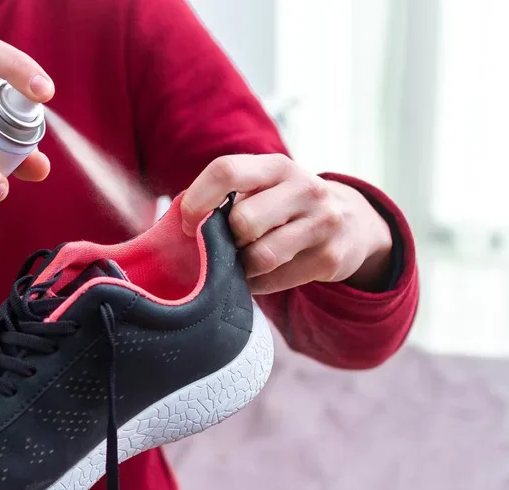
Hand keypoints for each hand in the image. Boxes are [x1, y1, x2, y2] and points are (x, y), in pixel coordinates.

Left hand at [181, 154, 393, 293]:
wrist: (352, 222)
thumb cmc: (285, 205)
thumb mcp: (264, 188)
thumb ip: (226, 197)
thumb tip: (175, 221)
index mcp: (276, 166)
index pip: (226, 171)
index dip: (198, 199)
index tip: (188, 223)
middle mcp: (304, 188)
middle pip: (243, 221)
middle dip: (228, 240)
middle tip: (228, 245)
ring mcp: (322, 222)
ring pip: (260, 256)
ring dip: (242, 266)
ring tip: (244, 260)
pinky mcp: (330, 258)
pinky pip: (274, 280)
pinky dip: (258, 283)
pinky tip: (262, 274)